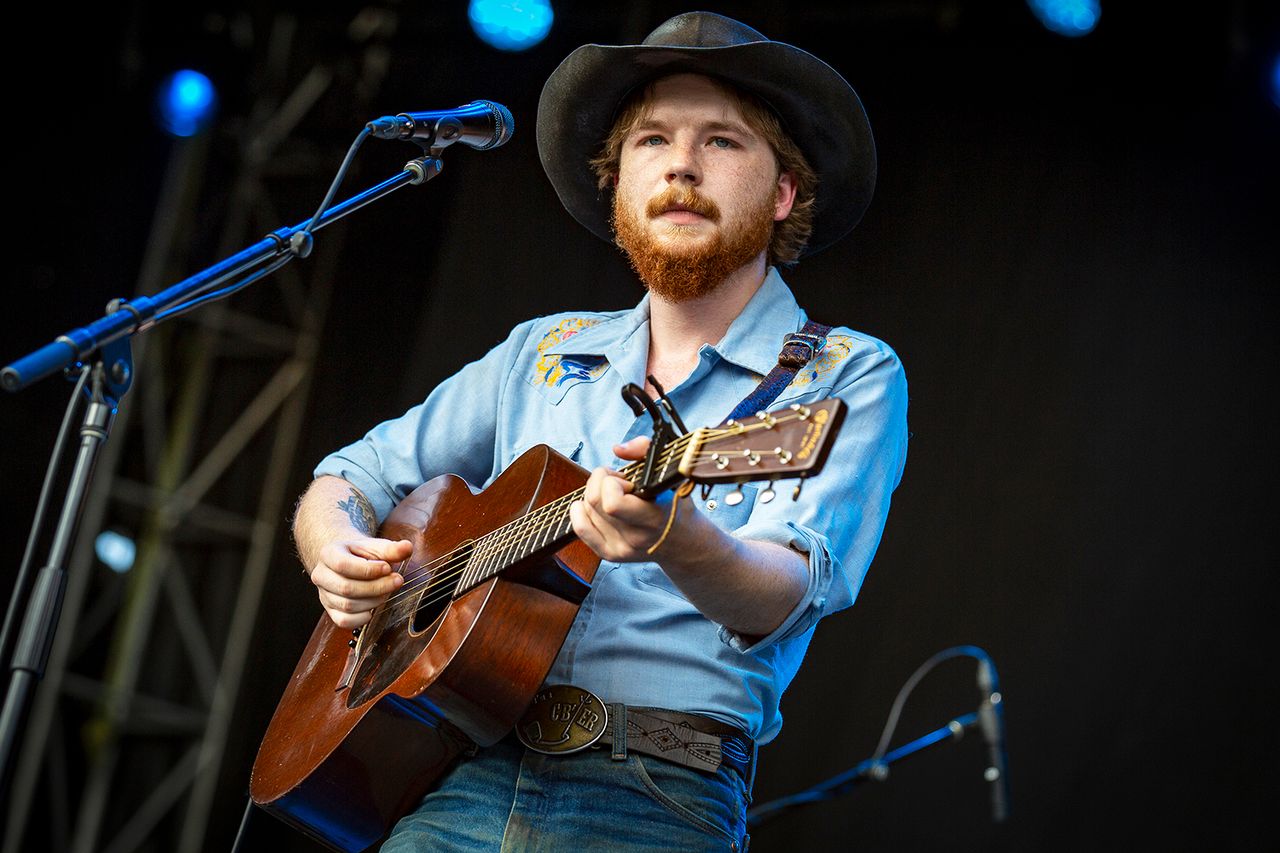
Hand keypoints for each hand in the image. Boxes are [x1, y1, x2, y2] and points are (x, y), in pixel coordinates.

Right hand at [307, 537, 410, 627]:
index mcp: (328, 554)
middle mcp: (321, 575)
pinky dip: (362, 618)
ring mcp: (324, 594)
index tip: (388, 568)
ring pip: (347, 606)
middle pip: (346, 588)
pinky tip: (374, 608)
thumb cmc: (363, 554)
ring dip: (373, 601)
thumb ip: (392, 549)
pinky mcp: (330, 610)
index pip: (343, 565)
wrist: (350, 560)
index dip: (368, 570)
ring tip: (387, 591)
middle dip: (376, 587)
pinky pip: (344, 621)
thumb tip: (407, 548)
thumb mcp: (377, 547)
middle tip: (396, 581)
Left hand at [570, 436, 672, 561]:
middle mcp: (637, 537)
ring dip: (594, 494)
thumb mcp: (670, 473)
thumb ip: (646, 450)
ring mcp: (622, 548)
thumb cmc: (675, 504)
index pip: (613, 504)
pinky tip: (593, 505)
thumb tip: (617, 449)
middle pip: (594, 502)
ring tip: (614, 494)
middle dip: (600, 481)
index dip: (613, 483)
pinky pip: (581, 528)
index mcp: (654, 517)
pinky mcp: (610, 554)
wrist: (683, 542)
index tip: (627, 480)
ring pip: (586, 510)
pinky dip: (580, 511)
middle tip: (618, 481)